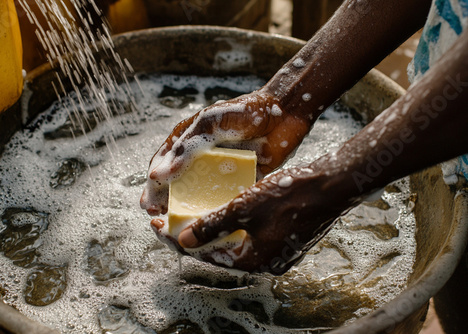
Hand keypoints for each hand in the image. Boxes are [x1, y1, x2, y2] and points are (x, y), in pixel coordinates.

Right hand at [140, 89, 310, 215]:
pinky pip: (223, 199)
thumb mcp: (211, 122)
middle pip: (175, 184)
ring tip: (179, 227)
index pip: (162, 165)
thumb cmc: (245, 110)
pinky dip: (214, 211)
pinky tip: (208, 225)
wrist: (284, 113)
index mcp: (187, 140)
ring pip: (197, 195)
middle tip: (159, 220)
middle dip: (165, 202)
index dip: (153, 186)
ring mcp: (218, 170)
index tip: (149, 205)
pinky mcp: (238, 180)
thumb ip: (186, 147)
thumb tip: (158, 175)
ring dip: (187, 211)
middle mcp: (200, 158)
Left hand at [151, 166, 355, 273]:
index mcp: (253, 262)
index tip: (156, 225)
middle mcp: (262, 263)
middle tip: (165, 221)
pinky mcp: (280, 241)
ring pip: (230, 244)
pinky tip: (217, 213)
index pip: (204, 254)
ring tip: (185, 216)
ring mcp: (273, 253)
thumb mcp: (245, 208)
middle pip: (215, 251)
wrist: (332, 187)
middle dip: (189, 235)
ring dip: (208, 230)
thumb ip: (213, 225)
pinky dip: (228, 227)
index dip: (177, 239)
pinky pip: (246, 237)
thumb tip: (183, 239)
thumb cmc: (291, 195)